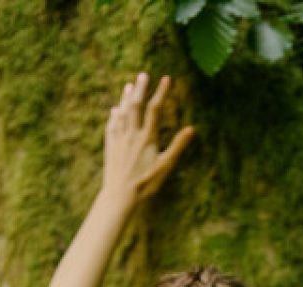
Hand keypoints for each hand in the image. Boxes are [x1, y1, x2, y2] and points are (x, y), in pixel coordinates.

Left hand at [101, 72, 193, 207]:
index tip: (166, 79)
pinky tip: (115, 110)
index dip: (161, 92)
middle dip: (140, 89)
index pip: (155, 109)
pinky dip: (114, 116)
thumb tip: (192, 129)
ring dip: (126, 98)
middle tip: (144, 75)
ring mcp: (119, 139)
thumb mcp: (165, 166)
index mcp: (147, 138)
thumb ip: (177, 146)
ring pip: (122, 113)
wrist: (120, 195)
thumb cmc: (146, 183)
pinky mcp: (110, 147)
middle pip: (135, 106)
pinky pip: (111, 126)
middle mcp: (132, 135)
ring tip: (129, 86)